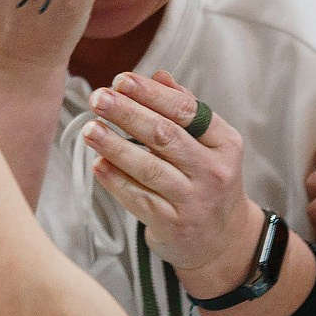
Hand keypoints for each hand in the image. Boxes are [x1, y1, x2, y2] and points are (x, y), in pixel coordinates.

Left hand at [85, 70, 257, 284]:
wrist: (224, 240)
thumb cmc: (208, 181)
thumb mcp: (210, 145)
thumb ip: (184, 110)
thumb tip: (158, 75)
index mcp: (225, 143)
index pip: (186, 111)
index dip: (151, 94)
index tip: (121, 80)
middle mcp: (213, 171)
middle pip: (165, 136)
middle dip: (127, 113)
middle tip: (98, 98)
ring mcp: (194, 201)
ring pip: (149, 168)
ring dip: (115, 146)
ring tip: (90, 129)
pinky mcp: (174, 225)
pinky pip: (139, 199)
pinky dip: (116, 181)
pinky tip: (98, 165)